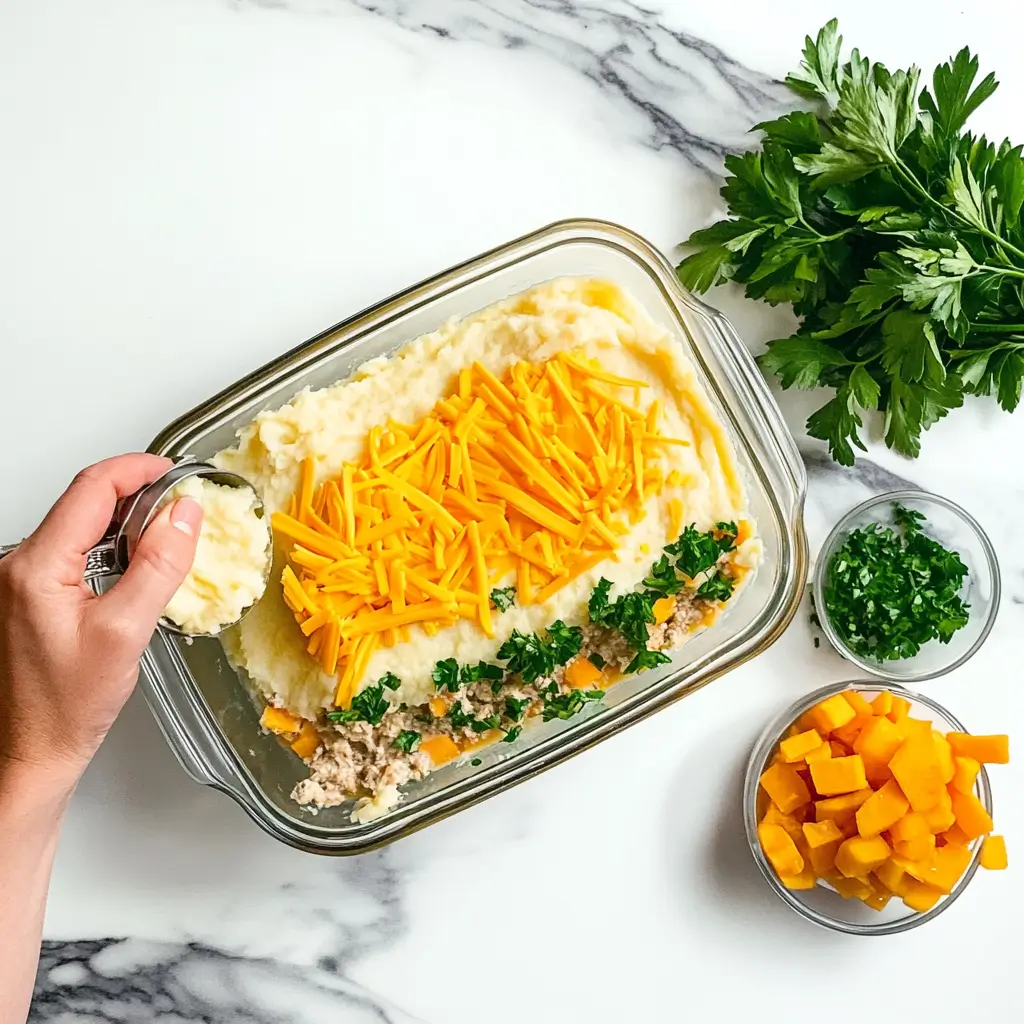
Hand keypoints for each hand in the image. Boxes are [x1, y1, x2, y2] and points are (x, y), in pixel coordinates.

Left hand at [0, 454, 201, 795]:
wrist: (32, 752)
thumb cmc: (67, 706)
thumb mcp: (126, 632)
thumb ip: (158, 567)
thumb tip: (185, 514)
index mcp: (36, 566)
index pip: (91, 488)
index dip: (138, 470)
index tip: (175, 472)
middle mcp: (19, 565)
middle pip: (83, 501)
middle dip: (136, 491)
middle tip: (181, 500)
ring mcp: (20, 581)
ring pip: (79, 524)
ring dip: (124, 518)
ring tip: (167, 530)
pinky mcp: (29, 596)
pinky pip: (73, 551)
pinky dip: (110, 544)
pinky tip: (135, 561)